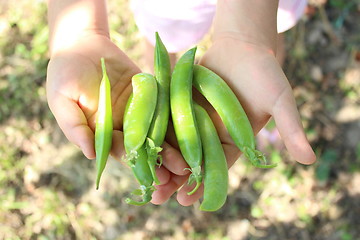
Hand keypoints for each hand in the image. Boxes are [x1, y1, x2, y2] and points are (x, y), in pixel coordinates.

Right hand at [47, 34, 188, 197]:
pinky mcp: (150, 92)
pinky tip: (193, 126)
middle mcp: (124, 124)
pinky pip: (165, 104)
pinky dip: (178, 116)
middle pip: (146, 145)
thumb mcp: (62, 100)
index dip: (139, 165)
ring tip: (191, 156)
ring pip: (159, 129)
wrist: (83, 44)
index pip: (123, 152)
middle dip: (162, 159)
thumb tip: (91, 155)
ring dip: (174, 143)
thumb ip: (75, 127)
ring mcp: (139, 109)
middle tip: (180, 172)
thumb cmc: (65, 73)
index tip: (155, 180)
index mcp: (104, 132)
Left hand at [153, 33, 316, 205]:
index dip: (203, 185)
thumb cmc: (264, 72)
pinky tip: (138, 147)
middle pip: (191, 161)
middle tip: (159, 198)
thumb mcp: (280, 100)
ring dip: (159, 162)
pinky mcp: (178, 103)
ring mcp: (192, 119)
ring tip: (145, 181)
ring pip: (173, 145)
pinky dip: (152, 134)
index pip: (217, 167)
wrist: (241, 46)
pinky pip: (164, 120)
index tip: (190, 202)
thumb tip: (311, 160)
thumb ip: (291, 128)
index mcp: (233, 140)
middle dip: (175, 180)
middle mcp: (210, 133)